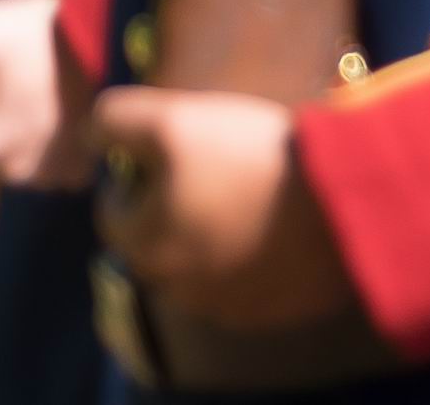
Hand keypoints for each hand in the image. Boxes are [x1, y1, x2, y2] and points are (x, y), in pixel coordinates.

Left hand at [0, 0, 98, 190]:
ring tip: (44, 81)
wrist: (116, 47)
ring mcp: (53, 179)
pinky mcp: (85, 174)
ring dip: (20, 119)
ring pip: (16, 146)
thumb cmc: (38, 38)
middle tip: (15, 65)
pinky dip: (51, 133)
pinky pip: (51, 155)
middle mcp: (13, 175)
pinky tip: (65, 101)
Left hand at [93, 90, 357, 333]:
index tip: (154, 154)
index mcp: (148, 249)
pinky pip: (239, 283)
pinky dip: (240, 256)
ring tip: (231, 192)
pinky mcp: (272, 312)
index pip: (111, 219)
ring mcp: (229, 308)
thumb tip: (90, 136)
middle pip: (151, 249)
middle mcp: (181, 292)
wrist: (339, 201)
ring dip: (200, 237)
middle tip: (193, 169)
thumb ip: (113, 122)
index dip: (124, 180)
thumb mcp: (167, 118)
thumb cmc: (244, 155)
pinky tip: (263, 219)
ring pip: (195, 270)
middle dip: (160, 212)